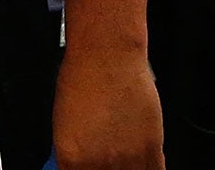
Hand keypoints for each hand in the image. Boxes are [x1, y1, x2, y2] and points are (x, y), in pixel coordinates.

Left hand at [52, 45, 163, 169]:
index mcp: (71, 158)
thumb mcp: (63, 124)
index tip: (82, 168)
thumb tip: (78, 166)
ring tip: (120, 162)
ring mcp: (127, 160)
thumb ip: (74, 155)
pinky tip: (138, 164)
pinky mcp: (152, 150)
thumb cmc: (81, 79)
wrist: (107, 56)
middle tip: (103, 162)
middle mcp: (99, 164)